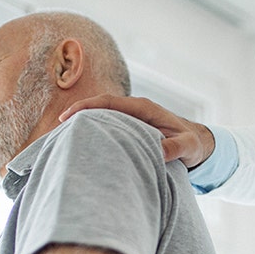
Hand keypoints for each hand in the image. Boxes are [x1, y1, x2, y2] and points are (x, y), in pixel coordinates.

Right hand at [59, 95, 215, 167]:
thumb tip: (159, 151)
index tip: (68, 116)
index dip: (87, 107)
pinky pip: (107, 130)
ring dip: (83, 127)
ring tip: (61, 140)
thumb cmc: (194, 144)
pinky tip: (81, 148)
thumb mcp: (189, 147)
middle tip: (55, 130)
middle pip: (99, 108)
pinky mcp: (130, 132)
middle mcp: (134, 111)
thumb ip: (176, 148)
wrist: (200, 145)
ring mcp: (131, 121)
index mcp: (143, 109)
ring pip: (101, 119)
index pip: (109, 102)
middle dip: (77, 116)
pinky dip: (93, 135)